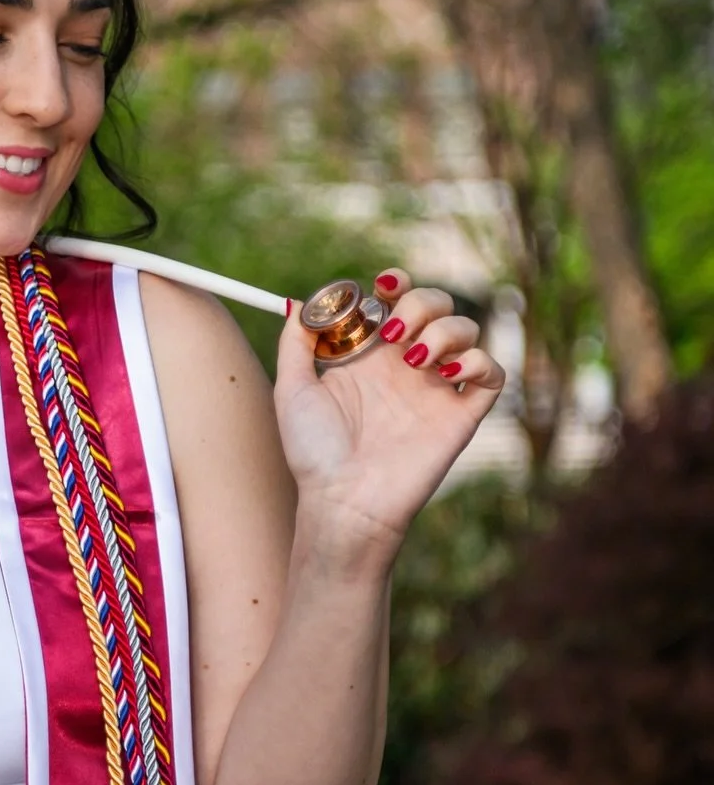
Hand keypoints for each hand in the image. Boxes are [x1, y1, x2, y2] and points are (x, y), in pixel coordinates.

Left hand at [274, 269, 504, 560]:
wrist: (342, 501)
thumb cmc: (313, 453)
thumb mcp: (292, 390)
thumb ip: (296, 343)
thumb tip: (300, 304)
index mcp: (370, 356)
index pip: (395, 300)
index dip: (395, 283)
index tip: (382, 286)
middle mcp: (406, 366)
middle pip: (436, 304)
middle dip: (421, 302)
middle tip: (395, 332)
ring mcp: (435, 389)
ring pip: (467, 330)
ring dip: (446, 328)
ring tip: (415, 357)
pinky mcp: (460, 415)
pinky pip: (492, 372)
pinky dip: (477, 360)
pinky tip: (444, 373)